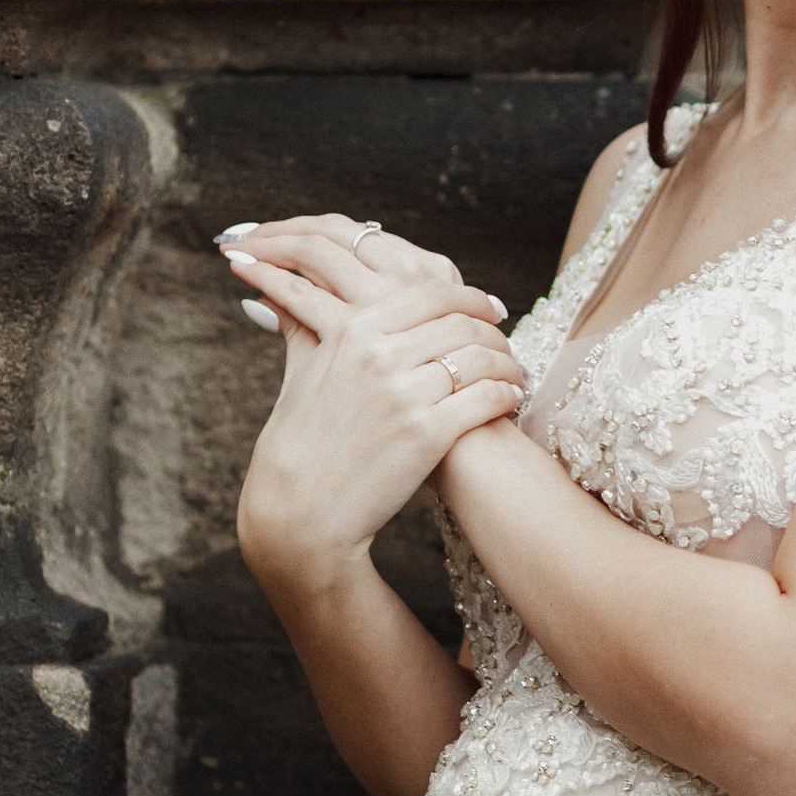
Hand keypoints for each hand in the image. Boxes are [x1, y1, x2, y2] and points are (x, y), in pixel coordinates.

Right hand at [223, 216, 525, 592]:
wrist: (301, 505)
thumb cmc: (299, 438)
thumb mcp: (301, 369)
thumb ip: (304, 321)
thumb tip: (282, 290)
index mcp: (355, 330)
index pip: (432, 295)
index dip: (470, 299)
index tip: (487, 309)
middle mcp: (382, 355)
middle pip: (463, 323)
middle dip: (493, 333)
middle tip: (505, 345)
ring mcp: (406, 394)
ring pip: (480, 358)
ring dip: (506, 364)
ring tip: (513, 374)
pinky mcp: (428, 434)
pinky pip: (486, 398)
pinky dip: (506, 395)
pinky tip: (509, 399)